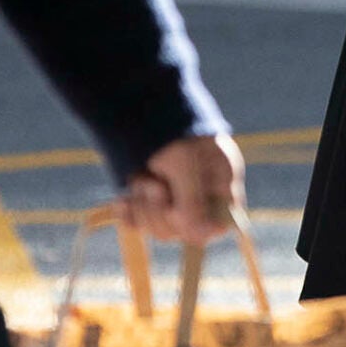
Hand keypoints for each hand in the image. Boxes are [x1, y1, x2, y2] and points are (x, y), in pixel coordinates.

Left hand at [124, 134, 244, 244]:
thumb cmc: (172, 131)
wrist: (137, 108)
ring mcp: (174, 202)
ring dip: (145, 209)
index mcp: (222, 184)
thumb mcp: (185, 164)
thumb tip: (202, 237)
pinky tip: (123, 201)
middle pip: (186, 231)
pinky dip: (129, 214)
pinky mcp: (148, 203)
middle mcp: (201, 197)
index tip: (178, 212)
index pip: (220, 224)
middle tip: (153, 184)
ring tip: (141, 180)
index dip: (199, 225)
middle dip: (163, 212)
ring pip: (161, 230)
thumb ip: (193, 201)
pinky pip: (139, 225)